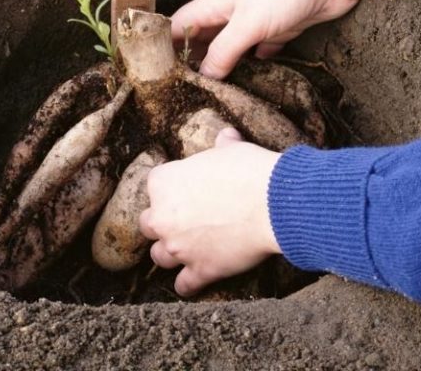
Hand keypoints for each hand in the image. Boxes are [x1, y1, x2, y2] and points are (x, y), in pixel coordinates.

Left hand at [139, 128, 281, 296]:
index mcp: (164, 182)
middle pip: (148, 224)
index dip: (171, 190)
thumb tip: (227, 135)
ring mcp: (179, 246)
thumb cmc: (250, 170)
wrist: (272, 202)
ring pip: (160, 256)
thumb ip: (222, 145)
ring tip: (183, 251)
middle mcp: (163, 216)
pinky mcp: (200, 269)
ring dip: (170, 254)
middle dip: (162, 224)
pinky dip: (187, 285)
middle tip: (180, 222)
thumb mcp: (232, 149)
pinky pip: (183, 285)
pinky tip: (190, 284)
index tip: (185, 192)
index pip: (155, 185)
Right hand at [171, 0, 379, 78]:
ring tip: (211, 97)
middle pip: (202, 40)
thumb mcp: (248, 24)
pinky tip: (249, 86)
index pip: (177, 26)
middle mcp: (229, 11)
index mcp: (214, 3)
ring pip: (230, 49)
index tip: (154, 76)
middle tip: (182, 94)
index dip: (162, 48)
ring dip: (223, 68)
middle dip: (192, 63)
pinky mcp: (277, 30)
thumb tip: (204, 77)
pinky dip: (253, 66)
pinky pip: (257, 52)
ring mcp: (254, 20)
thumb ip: (223, 52)